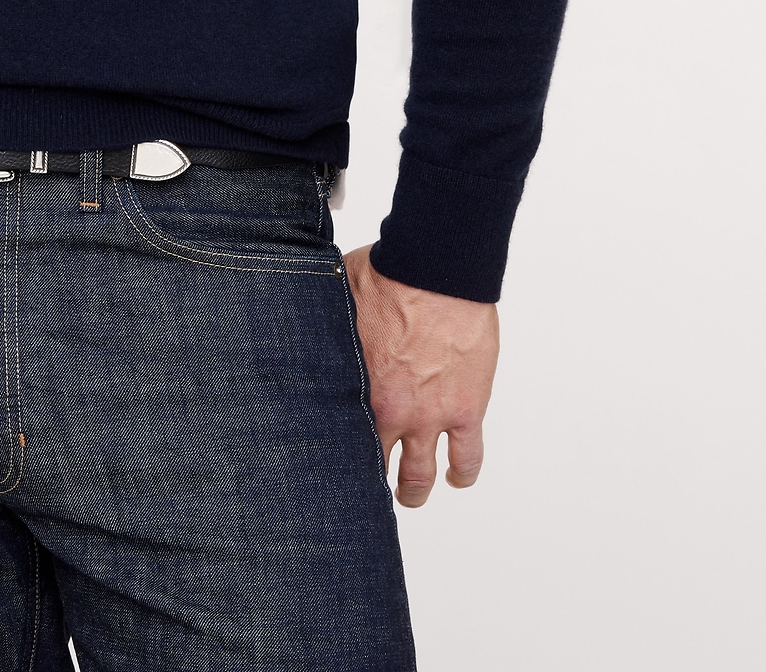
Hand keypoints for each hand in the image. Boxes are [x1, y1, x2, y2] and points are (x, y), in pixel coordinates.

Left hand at [344, 245, 498, 506]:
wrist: (437, 270)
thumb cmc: (386, 276)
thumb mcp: (338, 304)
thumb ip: (325, 331)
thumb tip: (297, 327)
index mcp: (356, 389)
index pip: (338, 441)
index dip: (334, 455)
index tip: (328, 463)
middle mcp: (392, 412)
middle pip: (377, 466)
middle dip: (370, 481)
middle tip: (367, 488)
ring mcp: (431, 415)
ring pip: (421, 474)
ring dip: (414, 490)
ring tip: (411, 494)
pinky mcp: (466, 409)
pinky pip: (468, 456)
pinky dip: (463, 473)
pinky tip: (457, 477)